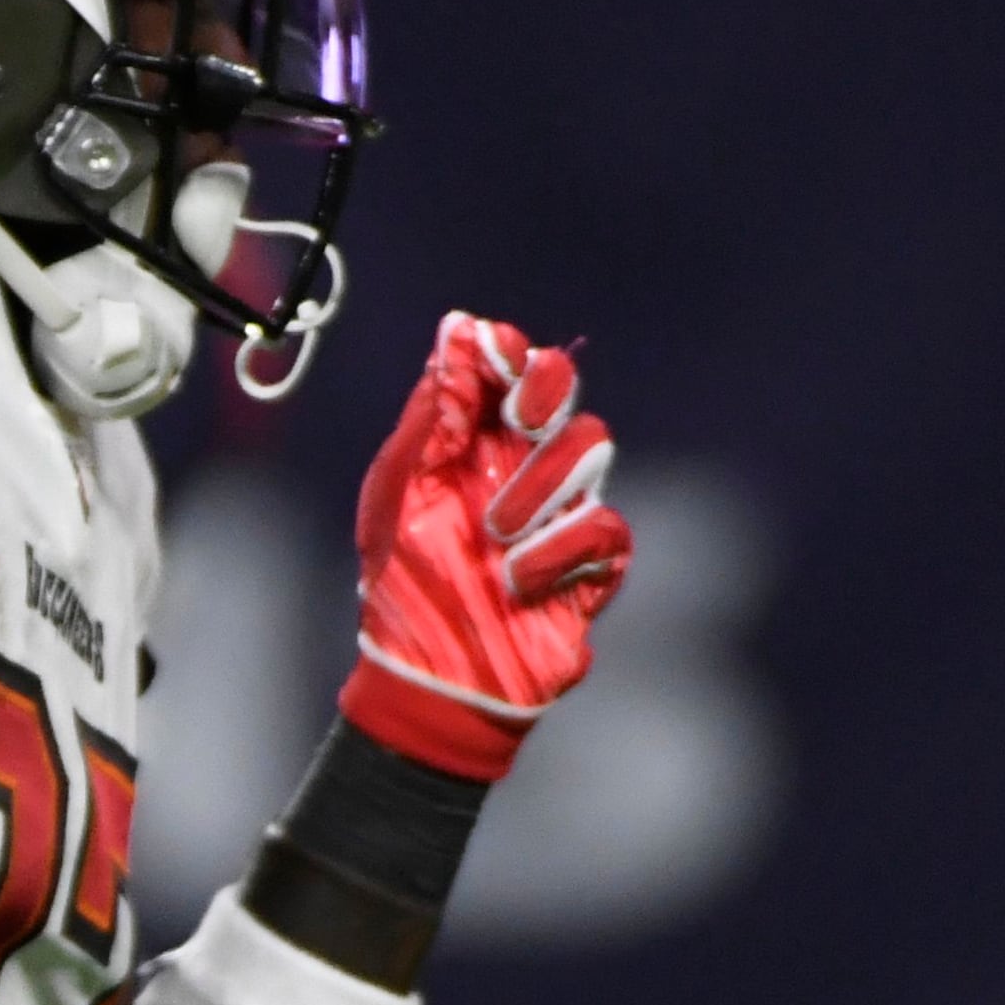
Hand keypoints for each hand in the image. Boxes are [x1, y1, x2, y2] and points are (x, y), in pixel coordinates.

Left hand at [337, 313, 629, 784]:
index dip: (506, 349)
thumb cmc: (404, 582)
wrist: (429, 676)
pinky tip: (519, 576)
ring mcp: (560, 508)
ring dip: (543, 481)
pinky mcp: (591, 561)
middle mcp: (520, 462)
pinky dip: (559, 546)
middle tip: (519, 417)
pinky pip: (605, 525)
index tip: (491, 350)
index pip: (507, 366)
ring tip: (496, 530)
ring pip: (592, 444)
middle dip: (547, 387)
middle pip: (562, 388)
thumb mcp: (400, 490)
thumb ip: (433, 413)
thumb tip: (458, 328)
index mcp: (471, 439)